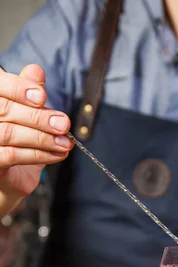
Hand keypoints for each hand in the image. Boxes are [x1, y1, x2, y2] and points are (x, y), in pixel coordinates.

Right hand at [0, 64, 73, 211]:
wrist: (11, 177)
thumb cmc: (18, 139)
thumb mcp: (26, 111)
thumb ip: (29, 90)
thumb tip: (36, 71)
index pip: (0, 86)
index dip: (19, 88)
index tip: (42, 96)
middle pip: (6, 109)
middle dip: (39, 117)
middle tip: (64, 124)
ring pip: (10, 133)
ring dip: (43, 138)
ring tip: (64, 142)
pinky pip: (13, 155)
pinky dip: (39, 154)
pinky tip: (57, 154)